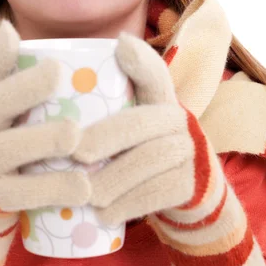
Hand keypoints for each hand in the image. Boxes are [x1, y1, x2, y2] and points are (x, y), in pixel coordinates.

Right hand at [0, 19, 90, 230]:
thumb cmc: (39, 136)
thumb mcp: (42, 107)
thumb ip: (74, 76)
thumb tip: (124, 42)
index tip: (12, 32)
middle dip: (21, 86)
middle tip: (55, 71)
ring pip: (3, 150)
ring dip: (38, 139)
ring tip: (73, 135)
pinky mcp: (1, 199)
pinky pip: (19, 196)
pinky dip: (51, 190)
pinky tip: (83, 188)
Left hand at [71, 31, 210, 226]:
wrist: (181, 186)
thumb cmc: (135, 144)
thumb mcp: (123, 114)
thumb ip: (99, 93)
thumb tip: (89, 52)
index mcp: (159, 96)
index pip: (153, 72)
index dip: (139, 59)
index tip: (118, 49)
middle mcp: (177, 118)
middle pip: (143, 122)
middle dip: (107, 136)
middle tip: (76, 154)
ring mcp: (187, 151)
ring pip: (151, 160)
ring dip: (113, 178)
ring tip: (82, 192)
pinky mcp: (189, 184)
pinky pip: (161, 193)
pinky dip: (129, 205)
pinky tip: (104, 216)